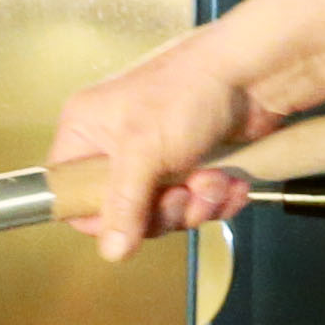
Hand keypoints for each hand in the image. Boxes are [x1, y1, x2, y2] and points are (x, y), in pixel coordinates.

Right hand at [49, 36, 300, 259]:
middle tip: (182, 194)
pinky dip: (218, 199)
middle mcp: (117, 147)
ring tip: (213, 180)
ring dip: (197, 204)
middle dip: (163, 210)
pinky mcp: (193, 166)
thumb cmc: (187, 90)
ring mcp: (157, 158)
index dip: (98, 214)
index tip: (129, 218)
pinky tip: (231, 183)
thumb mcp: (143, 150)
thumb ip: (124, 204)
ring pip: (165, 212)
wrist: (253, 72)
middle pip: (125, 212)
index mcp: (86, 131)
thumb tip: (112, 252)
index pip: (71, 192)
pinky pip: (196, 204)